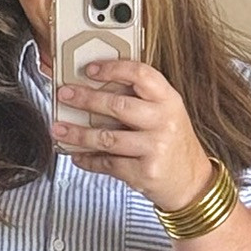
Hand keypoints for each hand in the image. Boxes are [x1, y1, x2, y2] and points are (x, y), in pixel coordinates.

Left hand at [49, 59, 212, 214]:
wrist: (191, 182)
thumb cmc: (173, 144)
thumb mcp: (167, 114)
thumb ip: (140, 100)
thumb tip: (96, 88)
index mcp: (169, 100)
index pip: (141, 74)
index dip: (113, 68)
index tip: (90, 69)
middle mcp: (163, 122)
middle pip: (117, 106)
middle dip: (85, 99)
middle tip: (65, 94)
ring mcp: (155, 148)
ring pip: (107, 138)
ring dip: (78, 133)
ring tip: (59, 128)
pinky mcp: (144, 172)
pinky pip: (108, 164)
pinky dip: (88, 160)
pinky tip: (77, 155)